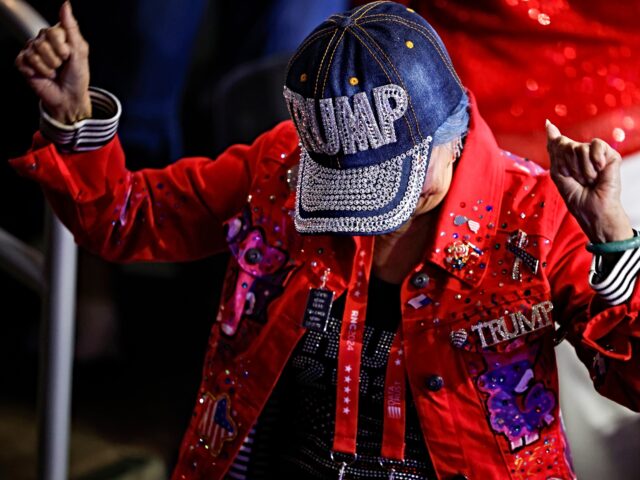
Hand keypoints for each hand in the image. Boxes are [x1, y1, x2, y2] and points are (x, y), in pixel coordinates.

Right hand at [15, 1, 90, 123]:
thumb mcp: (80, 52)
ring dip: (47, 68)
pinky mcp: (24, 63)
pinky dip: (36, 72)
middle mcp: (43, 40)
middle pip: (42, 43)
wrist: (70, 97)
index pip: (53, 32)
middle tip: (61, 66)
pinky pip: (24, 62)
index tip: (68, 56)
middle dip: (55, 60)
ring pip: (33, 53)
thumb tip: (65, 5)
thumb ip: (71, 28)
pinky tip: (42, 75)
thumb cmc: (77, 76)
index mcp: (58, 35)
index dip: (62, 48)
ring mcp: (32, 51)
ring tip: (54, 72)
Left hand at [546, 120, 632, 243]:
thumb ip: (554, 149)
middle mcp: (582, 154)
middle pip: (565, 145)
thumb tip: (549, 125)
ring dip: (580, 168)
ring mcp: (596, 154)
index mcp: (568, 159)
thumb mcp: (558, 172)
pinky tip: (598, 171)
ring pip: (579, 147)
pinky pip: (596, 145)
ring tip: (588, 179)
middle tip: (576, 179)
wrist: (593, 209)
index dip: (553, 138)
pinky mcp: (610, 155)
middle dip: (567, 165)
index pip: (557, 142)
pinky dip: (593, 160)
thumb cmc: (576, 195)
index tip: (548, 125)